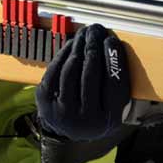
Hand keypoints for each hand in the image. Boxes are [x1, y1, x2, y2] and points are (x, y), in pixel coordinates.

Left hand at [35, 23, 129, 141]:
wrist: (66, 132)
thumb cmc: (93, 112)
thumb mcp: (111, 108)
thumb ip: (116, 86)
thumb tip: (115, 49)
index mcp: (109, 119)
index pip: (115, 84)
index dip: (114, 60)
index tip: (113, 41)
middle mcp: (86, 118)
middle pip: (92, 74)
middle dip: (94, 47)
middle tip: (97, 31)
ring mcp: (63, 110)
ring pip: (72, 71)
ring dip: (79, 47)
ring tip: (84, 34)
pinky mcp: (45, 100)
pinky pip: (55, 71)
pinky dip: (63, 55)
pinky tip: (71, 45)